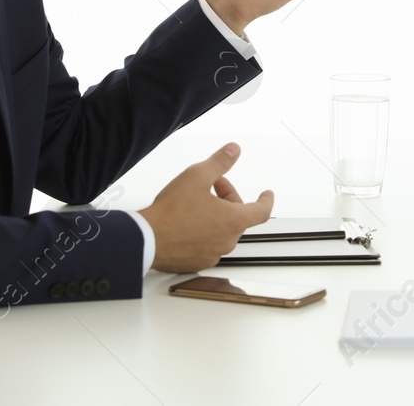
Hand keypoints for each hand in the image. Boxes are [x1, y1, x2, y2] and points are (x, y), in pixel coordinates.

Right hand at [140, 143, 273, 272]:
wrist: (147, 239)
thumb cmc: (171, 211)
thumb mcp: (197, 176)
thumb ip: (219, 162)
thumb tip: (233, 150)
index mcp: (233, 221)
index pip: (261, 211)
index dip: (265, 200)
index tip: (266, 195)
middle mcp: (226, 241)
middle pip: (237, 217)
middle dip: (227, 198)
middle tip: (212, 185)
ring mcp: (211, 254)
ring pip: (221, 231)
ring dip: (215, 215)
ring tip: (196, 202)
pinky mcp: (196, 262)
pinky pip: (207, 244)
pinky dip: (203, 231)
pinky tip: (186, 222)